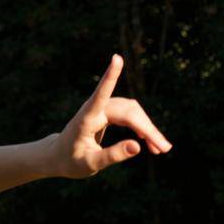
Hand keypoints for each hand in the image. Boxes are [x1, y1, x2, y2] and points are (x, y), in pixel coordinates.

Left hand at [47, 54, 172, 179]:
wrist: (58, 156)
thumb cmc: (71, 161)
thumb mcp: (90, 165)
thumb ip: (112, 156)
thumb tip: (138, 146)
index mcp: (86, 119)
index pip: (100, 94)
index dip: (110, 77)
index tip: (116, 58)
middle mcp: (95, 109)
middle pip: (128, 112)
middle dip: (148, 129)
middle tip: (165, 149)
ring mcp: (103, 108)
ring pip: (133, 112)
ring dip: (148, 128)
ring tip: (160, 150)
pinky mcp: (109, 111)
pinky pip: (132, 115)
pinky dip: (142, 127)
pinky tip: (149, 141)